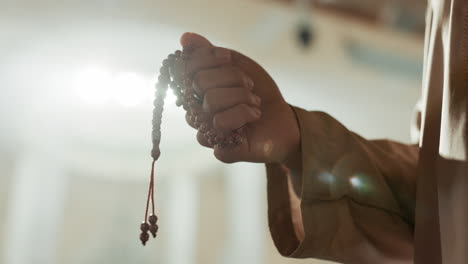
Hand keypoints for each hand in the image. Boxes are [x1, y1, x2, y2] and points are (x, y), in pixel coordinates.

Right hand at [180, 33, 299, 163]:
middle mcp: (197, 113)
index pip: (186, 69)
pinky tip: (252, 120)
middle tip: (249, 87)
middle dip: (233, 79)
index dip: (208, 59)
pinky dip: (243, 117)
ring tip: (255, 104)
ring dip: (241, 98)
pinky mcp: (222, 151)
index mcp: (197, 93)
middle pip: (200, 84)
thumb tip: (185, 38)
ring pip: (210, 104)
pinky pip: (221, 130)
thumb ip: (211, 53)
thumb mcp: (238, 66)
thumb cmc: (258, 92)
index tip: (229, 59)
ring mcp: (208, 133)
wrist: (285, 119)